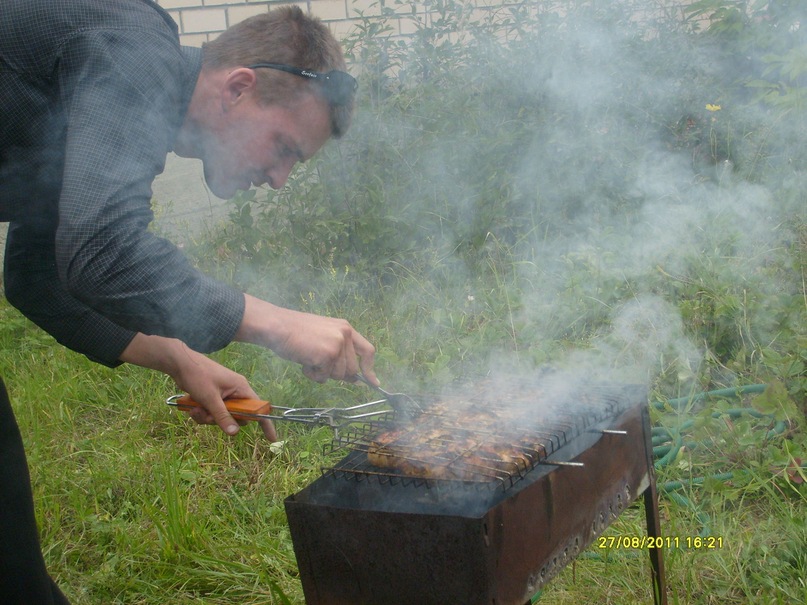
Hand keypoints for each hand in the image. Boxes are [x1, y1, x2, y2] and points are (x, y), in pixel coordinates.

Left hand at [119, 333, 276, 439]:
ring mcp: (224, 395)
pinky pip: (213, 413)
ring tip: (195, 410)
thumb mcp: (210, 399)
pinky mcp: (214, 397)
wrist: (180, 364)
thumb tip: (235, 433)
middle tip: (207, 416)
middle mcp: (235, 392)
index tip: (271, 439)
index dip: (265, 423)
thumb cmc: (198, 376)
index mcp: (241, 388)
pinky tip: (192, 408)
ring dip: (208, 417)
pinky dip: (203, 413)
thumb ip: (223, 416)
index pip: (258, 408)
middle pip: (237, 416)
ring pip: (222, 416)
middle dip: (221, 420)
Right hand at [235, 294, 377, 384]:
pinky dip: (312, 374)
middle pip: (352, 370)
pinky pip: (323, 377)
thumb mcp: (323, 336)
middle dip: (335, 374)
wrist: (278, 326)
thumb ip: (339, 352)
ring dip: (321, 373)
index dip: (369, 368)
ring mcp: (337, 344)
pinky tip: (303, 361)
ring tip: (308, 358)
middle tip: (318, 364)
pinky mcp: (328, 354)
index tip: (373, 383)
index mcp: (346, 328)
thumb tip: (354, 378)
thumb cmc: (295, 332)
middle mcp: (345, 334)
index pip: (367, 350)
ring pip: (338, 376)